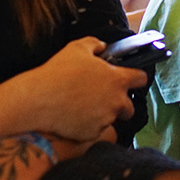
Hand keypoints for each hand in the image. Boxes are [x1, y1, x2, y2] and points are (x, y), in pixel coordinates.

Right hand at [16, 37, 148, 140]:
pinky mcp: (93, 134)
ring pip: (111, 119)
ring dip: (103, 114)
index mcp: (117, 80)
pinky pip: (96, 131)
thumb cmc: (59, 72)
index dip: (136, 78)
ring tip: (84, 107)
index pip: (141, 79)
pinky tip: (75, 117)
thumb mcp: (77, 48)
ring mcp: (105, 120)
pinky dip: (89, 126)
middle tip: (103, 98)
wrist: (38, 100)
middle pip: (129, 107)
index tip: (131, 79)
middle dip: (120, 103)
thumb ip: (94, 44)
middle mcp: (116, 102)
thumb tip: (101, 47)